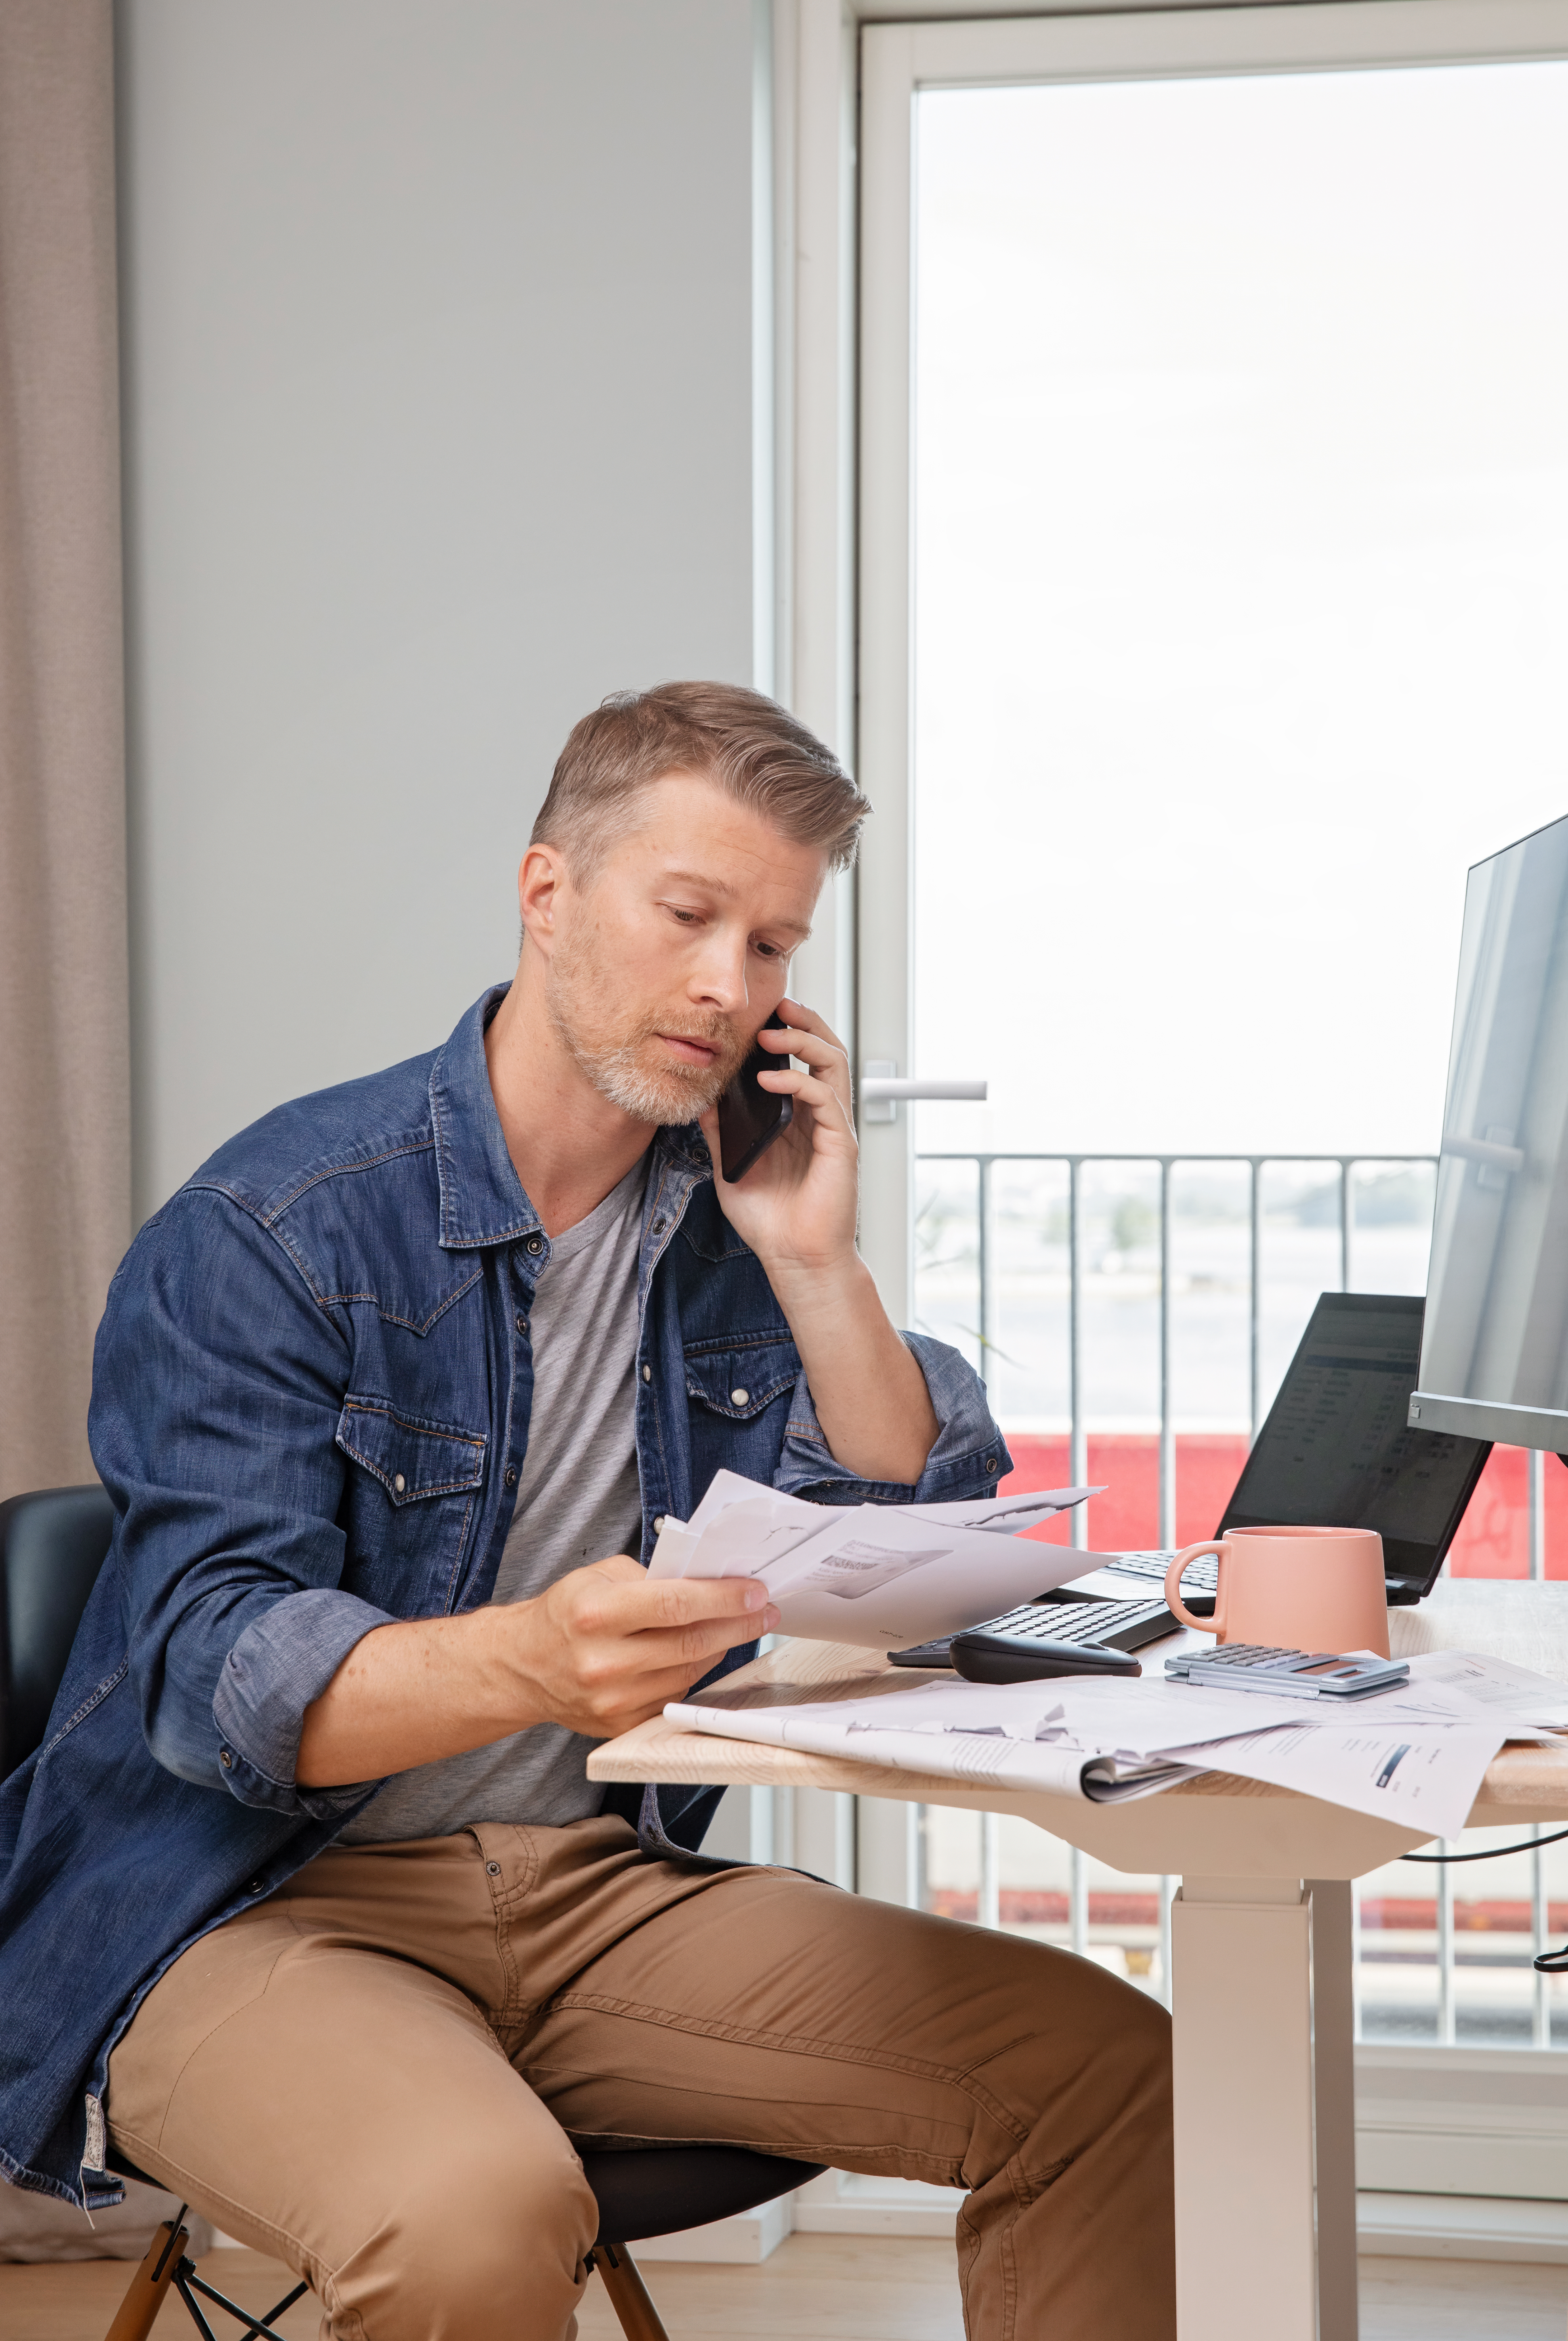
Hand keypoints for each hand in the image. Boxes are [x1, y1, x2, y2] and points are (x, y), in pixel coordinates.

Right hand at [296, 1557, 778, 1784]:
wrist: (522, 1665)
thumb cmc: (565, 1613)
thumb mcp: (600, 1576)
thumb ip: (652, 1578)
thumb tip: (709, 1581)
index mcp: (597, 1614)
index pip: (677, 1605)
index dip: (724, 1599)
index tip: (756, 1591)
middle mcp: (604, 1662)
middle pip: (691, 1643)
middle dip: (738, 1624)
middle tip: (764, 1610)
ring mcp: (613, 1701)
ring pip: (690, 1673)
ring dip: (719, 1648)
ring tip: (734, 1627)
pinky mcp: (621, 1725)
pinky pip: (675, 1697)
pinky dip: (694, 1674)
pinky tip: (700, 1654)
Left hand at [698, 999, 857, 1277]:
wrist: (794, 1259)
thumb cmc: (770, 1221)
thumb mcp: (730, 1168)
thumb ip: (719, 1133)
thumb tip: (700, 1101)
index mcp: (799, 1120)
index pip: (801, 1063)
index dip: (786, 1034)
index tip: (759, 1018)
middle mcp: (820, 1118)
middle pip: (825, 1052)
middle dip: (804, 1023)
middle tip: (777, 1006)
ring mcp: (833, 1129)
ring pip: (833, 1065)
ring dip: (804, 1041)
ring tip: (771, 1033)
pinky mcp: (840, 1145)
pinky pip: (825, 1098)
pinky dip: (797, 1081)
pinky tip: (769, 1078)